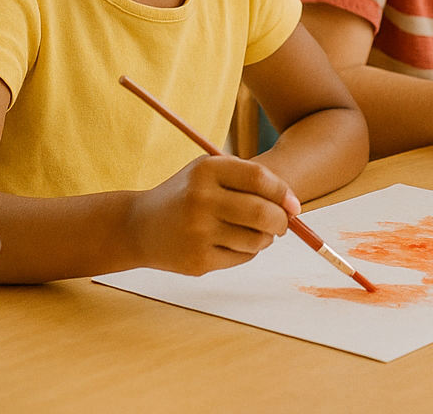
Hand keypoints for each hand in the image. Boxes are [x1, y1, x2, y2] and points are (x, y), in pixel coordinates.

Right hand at [129, 155, 296, 276]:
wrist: (139, 227)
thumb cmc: (186, 194)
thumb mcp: (208, 172)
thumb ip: (249, 179)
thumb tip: (292, 205)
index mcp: (206, 171)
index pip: (260, 179)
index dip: (283, 193)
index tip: (293, 204)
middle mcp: (201, 200)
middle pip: (262, 212)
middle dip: (282, 221)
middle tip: (283, 224)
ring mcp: (198, 232)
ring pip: (256, 239)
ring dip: (265, 238)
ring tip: (256, 232)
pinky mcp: (198, 260)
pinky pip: (242, 257)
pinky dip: (246, 251)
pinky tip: (231, 242)